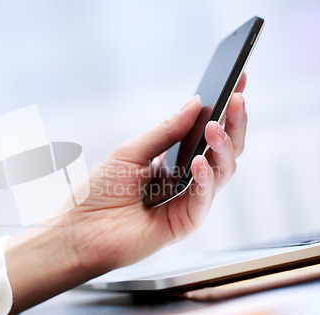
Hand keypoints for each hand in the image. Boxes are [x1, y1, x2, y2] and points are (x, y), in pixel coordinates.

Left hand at [5, 74, 247, 313]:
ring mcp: (188, 202)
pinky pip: (203, 200)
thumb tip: (196, 103)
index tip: (239, 80)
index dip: (225, 110)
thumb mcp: (131, 151)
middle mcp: (186, 180)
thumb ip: (165, 131)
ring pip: (222, 173)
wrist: (80, 229)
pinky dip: (204, 181)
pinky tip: (198, 164)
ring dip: (221, 148)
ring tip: (215, 127)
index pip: (207, 134)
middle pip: (222, 152)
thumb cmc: (100, 190)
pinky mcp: (185, 223)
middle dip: (233, 125)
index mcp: (174, 161)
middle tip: (237, 100)